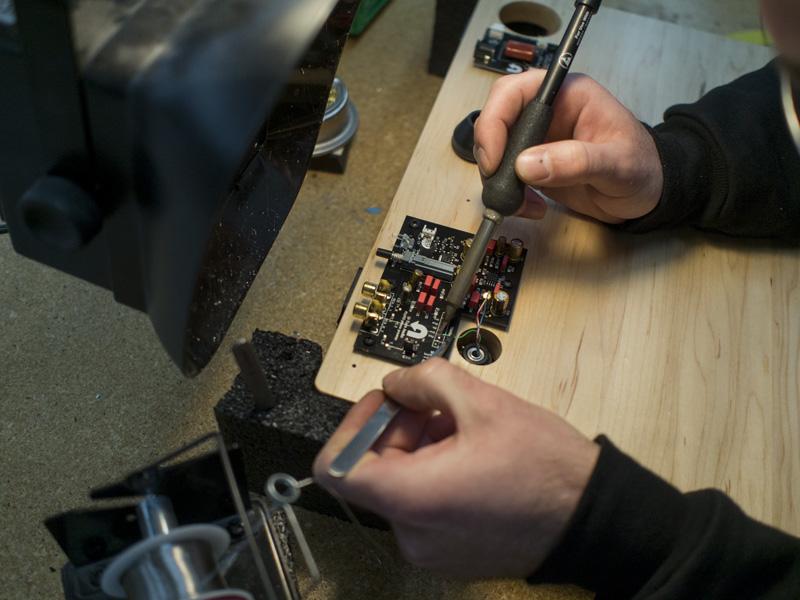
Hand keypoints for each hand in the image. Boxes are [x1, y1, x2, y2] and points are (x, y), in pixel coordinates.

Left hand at [313, 359, 599, 578]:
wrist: (592, 518)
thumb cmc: (546, 470)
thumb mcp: (483, 403)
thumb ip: (425, 380)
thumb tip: (396, 383)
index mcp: (413, 499)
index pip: (336, 466)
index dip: (353, 425)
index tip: (383, 403)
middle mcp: (413, 533)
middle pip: (373, 469)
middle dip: (398, 426)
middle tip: (434, 404)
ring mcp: (431, 548)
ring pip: (399, 484)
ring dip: (418, 446)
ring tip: (461, 425)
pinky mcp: (449, 552)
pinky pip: (421, 505)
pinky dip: (433, 472)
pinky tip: (469, 452)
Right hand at [474, 70, 662, 223]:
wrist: (648, 195)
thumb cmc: (643, 169)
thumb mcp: (617, 165)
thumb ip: (576, 161)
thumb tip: (527, 165)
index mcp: (568, 95)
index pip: (515, 91)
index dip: (496, 120)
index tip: (496, 157)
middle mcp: (548, 112)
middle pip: (496, 118)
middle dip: (490, 151)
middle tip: (497, 179)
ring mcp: (538, 139)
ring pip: (495, 148)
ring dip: (497, 178)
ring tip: (520, 202)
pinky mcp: (533, 164)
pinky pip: (505, 174)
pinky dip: (508, 194)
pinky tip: (530, 206)